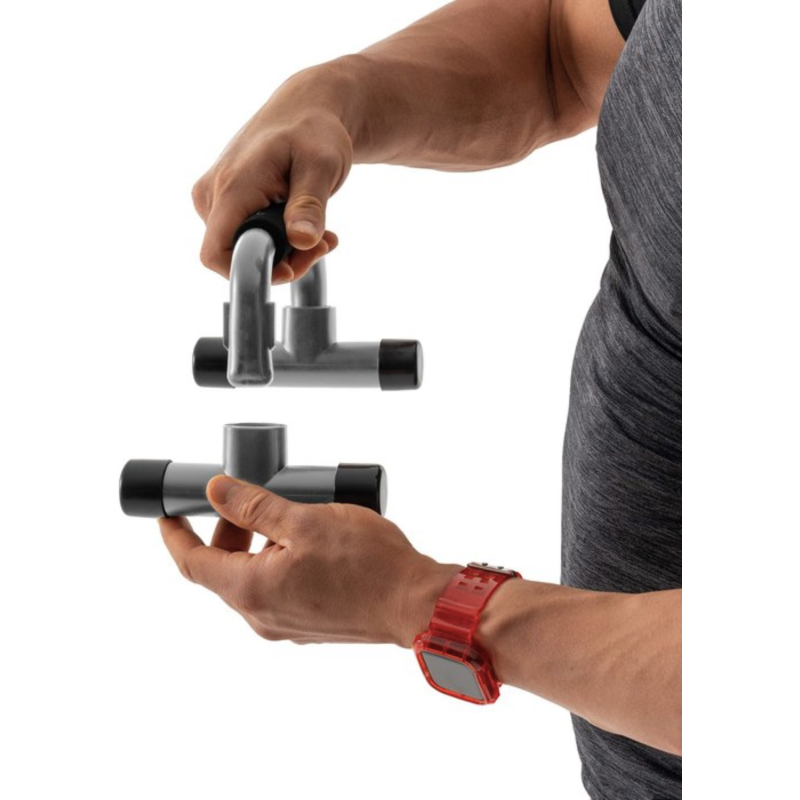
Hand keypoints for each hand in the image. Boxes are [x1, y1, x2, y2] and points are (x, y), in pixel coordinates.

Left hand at [159, 476, 460, 646]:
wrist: (416, 602)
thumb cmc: (368, 564)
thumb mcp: (305, 520)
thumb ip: (255, 506)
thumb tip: (217, 491)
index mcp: (252, 591)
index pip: (192, 564)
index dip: (174, 535)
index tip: (167, 514)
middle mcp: (262, 616)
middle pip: (223, 572)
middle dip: (225, 533)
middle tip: (244, 499)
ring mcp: (286, 624)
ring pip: (252, 580)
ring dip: (255, 546)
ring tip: (286, 515)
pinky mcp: (309, 624)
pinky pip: (277, 590)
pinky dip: (277, 563)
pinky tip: (307, 542)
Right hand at [191, 71, 353, 280]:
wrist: (306, 109)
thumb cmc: (314, 130)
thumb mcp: (322, 165)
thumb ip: (310, 204)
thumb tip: (302, 241)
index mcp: (231, 187)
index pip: (216, 254)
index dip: (251, 272)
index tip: (293, 268)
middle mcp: (212, 195)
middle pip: (235, 256)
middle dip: (283, 261)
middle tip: (323, 244)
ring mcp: (214, 199)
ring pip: (242, 250)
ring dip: (286, 253)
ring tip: (321, 233)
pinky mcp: (224, 203)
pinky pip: (245, 237)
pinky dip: (279, 242)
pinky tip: (305, 226)